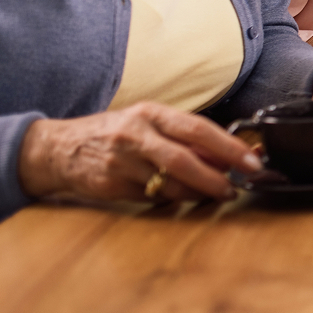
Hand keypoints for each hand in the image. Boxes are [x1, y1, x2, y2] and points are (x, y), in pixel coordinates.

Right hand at [18, 103, 263, 203]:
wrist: (60, 149)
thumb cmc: (116, 133)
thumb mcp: (150, 124)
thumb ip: (186, 138)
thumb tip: (229, 155)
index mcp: (152, 114)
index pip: (199, 129)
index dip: (229, 147)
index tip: (252, 161)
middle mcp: (136, 135)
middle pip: (185, 159)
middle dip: (217, 176)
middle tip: (237, 187)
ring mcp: (122, 162)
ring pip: (170, 184)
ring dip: (199, 192)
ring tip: (217, 193)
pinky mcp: (113, 186)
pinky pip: (152, 197)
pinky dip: (172, 198)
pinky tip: (181, 195)